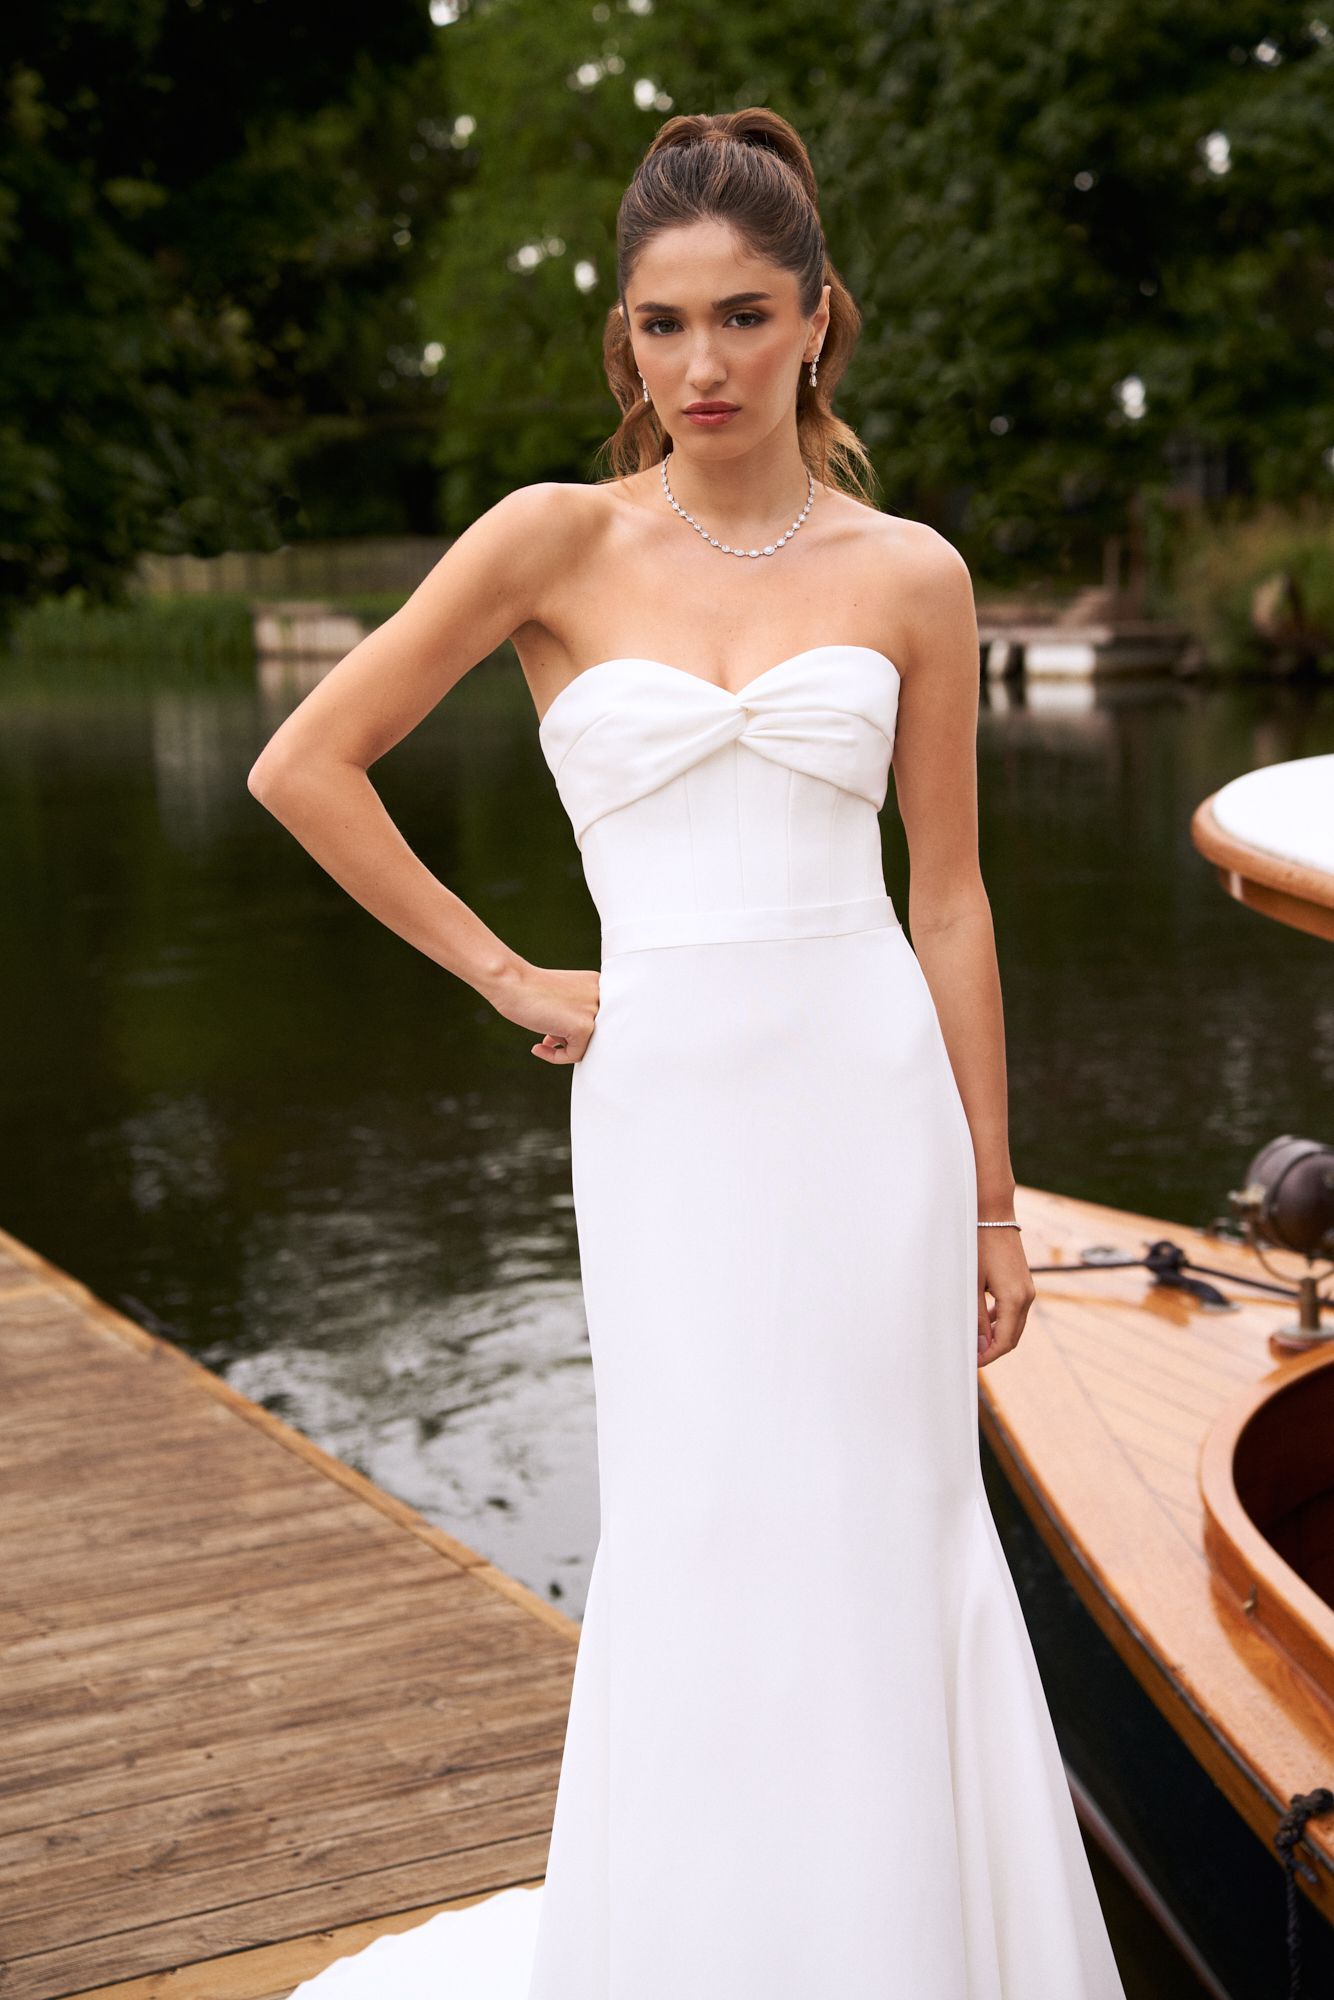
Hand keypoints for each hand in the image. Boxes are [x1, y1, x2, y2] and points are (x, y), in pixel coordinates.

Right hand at [486, 961, 601, 1064]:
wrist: (510, 981)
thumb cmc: (528, 989)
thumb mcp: (561, 997)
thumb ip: (575, 1012)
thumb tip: (582, 1041)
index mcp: (597, 984)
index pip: (595, 1019)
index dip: (573, 1029)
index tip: (553, 1031)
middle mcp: (601, 995)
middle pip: (593, 1033)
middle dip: (569, 1038)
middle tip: (547, 1038)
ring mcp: (594, 1011)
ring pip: (586, 1045)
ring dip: (563, 1046)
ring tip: (544, 1040)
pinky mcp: (584, 1026)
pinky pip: (575, 1055)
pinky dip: (556, 1057)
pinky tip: (539, 1047)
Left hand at [977, 1225, 1035, 1367]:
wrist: (993, 1214)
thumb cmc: (978, 1245)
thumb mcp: (973, 1283)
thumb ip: (976, 1316)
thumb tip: (980, 1345)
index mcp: (1015, 1299)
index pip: (1005, 1341)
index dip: (989, 1355)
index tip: (971, 1362)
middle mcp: (1027, 1296)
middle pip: (1012, 1336)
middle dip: (993, 1349)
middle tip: (970, 1355)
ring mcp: (1027, 1289)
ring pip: (1014, 1324)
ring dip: (997, 1335)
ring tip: (974, 1340)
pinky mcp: (1023, 1282)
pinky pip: (1014, 1310)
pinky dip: (1001, 1320)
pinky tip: (984, 1321)